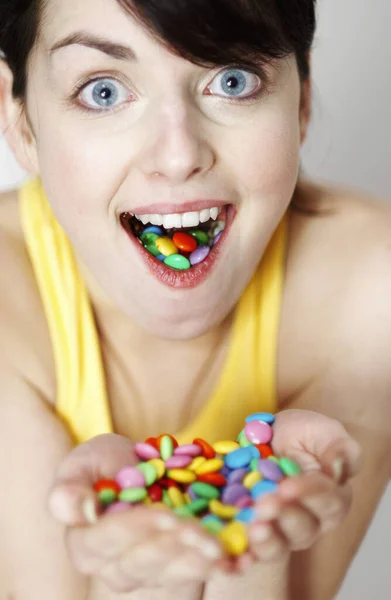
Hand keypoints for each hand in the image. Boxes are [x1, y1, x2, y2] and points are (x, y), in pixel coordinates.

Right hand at [47, 434, 223, 592]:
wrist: (136, 466)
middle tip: (205, 535)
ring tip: (224, 548)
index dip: (139, 530)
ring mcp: (151, 570)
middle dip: (178, 548)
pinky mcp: (179, 564)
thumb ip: (69, 487)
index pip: (108, 541)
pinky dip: (221, 563)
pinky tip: (240, 557)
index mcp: (87, 544)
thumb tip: (80, 512)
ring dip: (201, 561)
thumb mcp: (82, 463)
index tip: (166, 515)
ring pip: (174, 573)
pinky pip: (199, 569)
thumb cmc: (104, 464)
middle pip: (146, 563)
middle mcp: (117, 567)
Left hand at [245, 409, 361, 566]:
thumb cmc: (300, 434)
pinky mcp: (251, 533)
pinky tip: (232, 556)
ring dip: (266, 540)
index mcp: (332, 500)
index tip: (287, 486)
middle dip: (283, 517)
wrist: (263, 436)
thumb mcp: (324, 431)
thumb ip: (339, 449)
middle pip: (302, 530)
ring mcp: (279, 532)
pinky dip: (240, 556)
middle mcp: (309, 523)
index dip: (307, 495)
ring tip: (253, 529)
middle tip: (265, 505)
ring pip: (277, 547)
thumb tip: (337, 471)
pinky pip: (247, 551)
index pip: (327, 502)